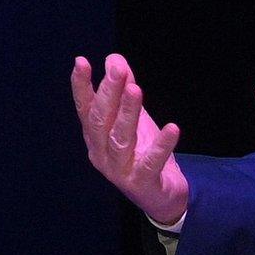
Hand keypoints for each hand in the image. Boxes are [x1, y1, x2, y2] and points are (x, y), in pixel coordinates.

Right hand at [72, 54, 188, 225]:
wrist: (161, 196)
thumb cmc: (142, 152)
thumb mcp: (133, 118)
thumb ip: (124, 90)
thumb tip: (115, 58)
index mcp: (95, 137)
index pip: (85, 109)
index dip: (81, 86)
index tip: (81, 62)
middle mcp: (101, 154)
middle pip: (101, 122)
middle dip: (108, 94)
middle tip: (117, 69)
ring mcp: (119, 171)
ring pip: (120, 140)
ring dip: (128, 114)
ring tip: (136, 90)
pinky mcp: (142, 184)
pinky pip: (151, 163)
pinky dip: (161, 146)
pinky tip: (173, 128)